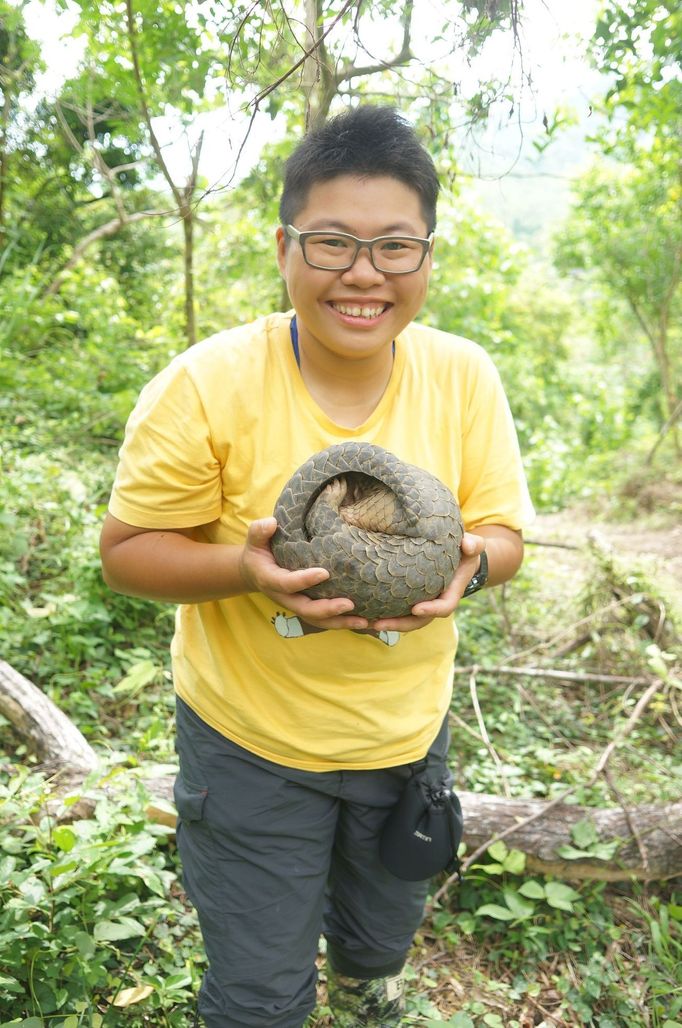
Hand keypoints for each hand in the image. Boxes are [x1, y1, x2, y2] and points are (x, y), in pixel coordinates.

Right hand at [239, 517, 369, 630]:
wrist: (254, 572)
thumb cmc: (259, 552)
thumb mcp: (255, 539)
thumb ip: (260, 531)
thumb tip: (272, 523)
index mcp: (271, 580)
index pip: (287, 584)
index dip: (304, 581)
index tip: (325, 573)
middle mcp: (284, 598)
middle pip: (305, 610)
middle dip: (327, 609)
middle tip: (349, 604)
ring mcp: (296, 605)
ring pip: (317, 620)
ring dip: (340, 622)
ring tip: (363, 620)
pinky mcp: (307, 608)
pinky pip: (325, 620)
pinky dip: (344, 623)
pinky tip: (364, 621)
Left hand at [369, 532, 485, 634]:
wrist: (459, 557)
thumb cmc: (465, 550)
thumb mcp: (472, 545)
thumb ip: (473, 545)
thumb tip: (466, 545)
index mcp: (451, 592)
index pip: (444, 607)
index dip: (431, 610)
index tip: (416, 608)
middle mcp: (436, 602)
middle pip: (419, 620)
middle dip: (400, 625)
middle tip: (379, 624)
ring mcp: (423, 603)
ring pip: (406, 620)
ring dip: (388, 623)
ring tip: (367, 623)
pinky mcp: (411, 599)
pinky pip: (399, 611)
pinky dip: (384, 614)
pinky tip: (365, 613)